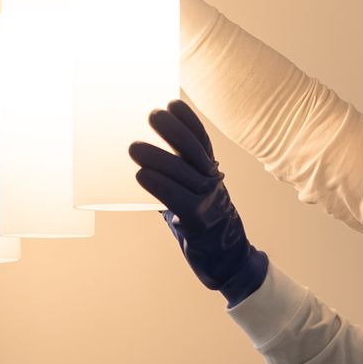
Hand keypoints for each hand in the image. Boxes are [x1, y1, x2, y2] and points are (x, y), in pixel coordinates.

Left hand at [129, 100, 269, 303]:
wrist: (228, 260)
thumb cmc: (201, 224)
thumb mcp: (190, 195)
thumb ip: (170, 179)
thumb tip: (136, 162)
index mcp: (210, 172)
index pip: (201, 139)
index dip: (188, 120)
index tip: (171, 103)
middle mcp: (212, 181)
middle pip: (192, 150)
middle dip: (172, 130)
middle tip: (151, 115)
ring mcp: (208, 201)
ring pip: (182, 173)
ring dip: (158, 157)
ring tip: (134, 147)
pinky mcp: (199, 221)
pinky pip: (178, 199)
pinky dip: (159, 185)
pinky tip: (141, 176)